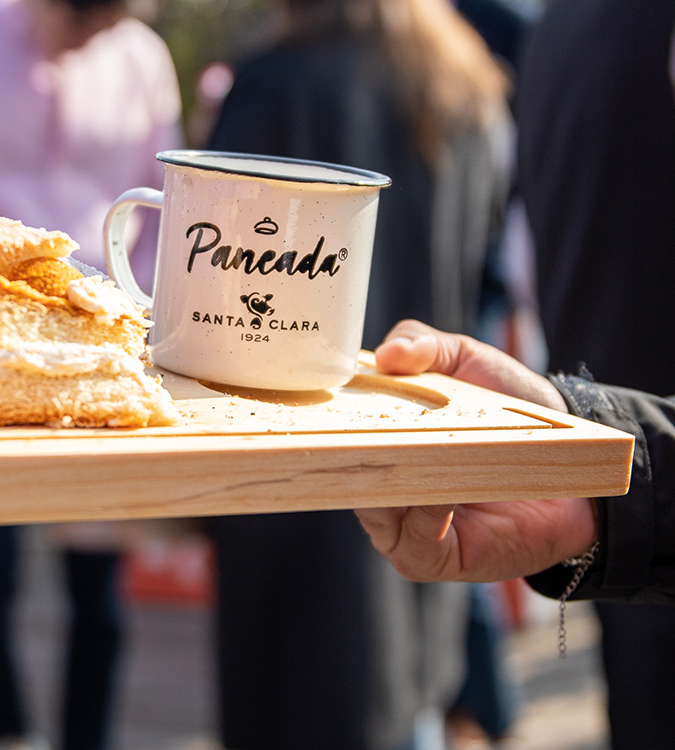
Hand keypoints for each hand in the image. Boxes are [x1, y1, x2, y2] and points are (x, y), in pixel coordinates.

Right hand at [354, 320, 597, 582]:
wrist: (577, 455)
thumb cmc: (512, 409)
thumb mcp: (463, 360)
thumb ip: (422, 343)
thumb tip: (383, 355)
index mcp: (374, 442)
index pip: (330, 437)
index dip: (325, 420)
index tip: (330, 398)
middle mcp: (379, 487)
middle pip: (343, 475)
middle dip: (354, 452)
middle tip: (368, 427)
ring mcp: (401, 527)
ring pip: (372, 511)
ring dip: (394, 482)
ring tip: (418, 455)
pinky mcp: (431, 559)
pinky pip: (412, 543)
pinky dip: (426, 516)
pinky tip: (445, 492)